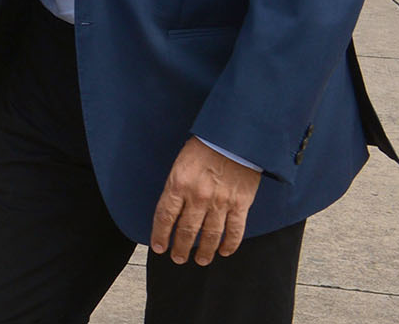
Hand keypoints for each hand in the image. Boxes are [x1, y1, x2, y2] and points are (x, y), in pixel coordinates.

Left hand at [150, 138, 260, 264]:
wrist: (233, 138)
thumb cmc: (204, 147)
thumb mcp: (180, 164)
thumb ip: (176, 187)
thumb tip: (172, 210)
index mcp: (178, 184)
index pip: (165, 217)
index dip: (160, 235)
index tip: (158, 247)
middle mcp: (198, 197)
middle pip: (187, 230)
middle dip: (180, 248)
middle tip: (177, 258)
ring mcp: (220, 202)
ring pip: (210, 235)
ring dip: (204, 251)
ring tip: (200, 260)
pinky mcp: (240, 204)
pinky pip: (235, 230)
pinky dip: (230, 244)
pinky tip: (224, 251)